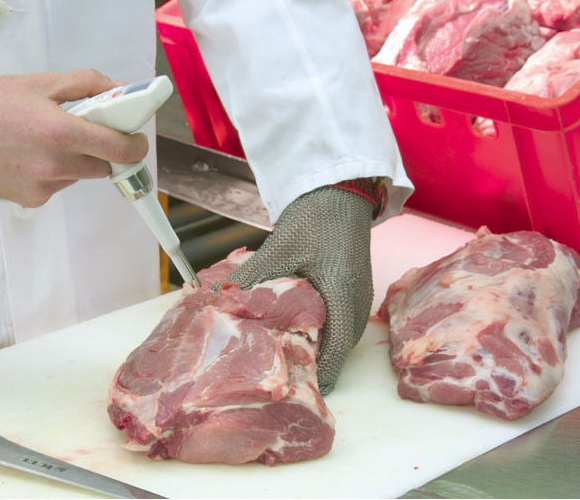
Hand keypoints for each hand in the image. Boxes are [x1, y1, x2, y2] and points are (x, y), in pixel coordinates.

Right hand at [0, 69, 147, 206]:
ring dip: (76, 162)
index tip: (136, 138)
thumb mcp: (44, 83)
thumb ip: (89, 84)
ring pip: (80, 176)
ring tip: (45, 141)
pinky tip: (30, 156)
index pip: (120, 149)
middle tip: (84, 132)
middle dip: (102, 150)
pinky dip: (53, 173)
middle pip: (104, 166)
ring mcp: (43, 186)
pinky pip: (58, 186)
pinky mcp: (31, 200)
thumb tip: (124, 91)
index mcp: (61, 132)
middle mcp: (55, 165)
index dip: (135, 145)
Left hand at [223, 186, 374, 394]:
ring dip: (317, 347)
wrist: (339, 190)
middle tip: (284, 377)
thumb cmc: (314, 217)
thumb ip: (252, 277)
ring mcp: (357, 296)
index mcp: (342, 295)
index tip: (298, 388)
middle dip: (313, 363)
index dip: (319, 373)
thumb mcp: (279, 248)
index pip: (337, 350)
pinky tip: (297, 330)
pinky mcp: (352, 289)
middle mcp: (356, 302)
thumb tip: (221, 300)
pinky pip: (340, 320)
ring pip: (340, 335)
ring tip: (288, 359)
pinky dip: (321, 330)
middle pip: (339, 348)